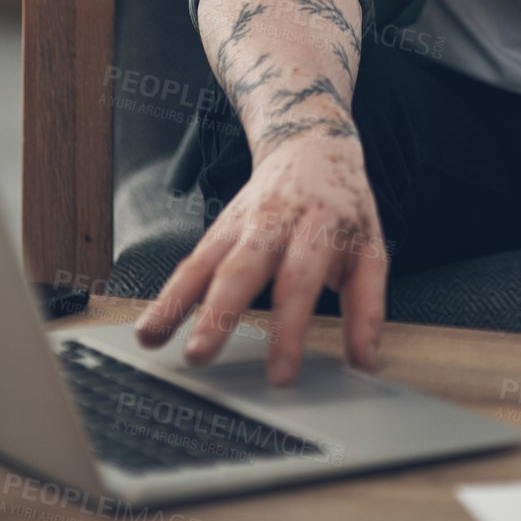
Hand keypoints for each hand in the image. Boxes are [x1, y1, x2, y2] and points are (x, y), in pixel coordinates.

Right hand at [133, 132, 389, 383]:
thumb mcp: (369, 246)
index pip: (300, 280)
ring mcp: (240, 224)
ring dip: (177, 301)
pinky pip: (190, 263)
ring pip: (205, 262)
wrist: (309, 146)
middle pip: (243, 268)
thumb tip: (365, 360)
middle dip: (219, 312)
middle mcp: (273, 223)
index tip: (279, 374)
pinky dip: (168, 293)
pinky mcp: (217, 230)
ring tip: (153, 337)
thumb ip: (367, 303)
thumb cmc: (341, 207)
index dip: (289, 328)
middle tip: (200, 354)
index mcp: (318, 226)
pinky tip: (150, 326)